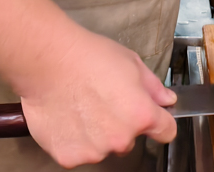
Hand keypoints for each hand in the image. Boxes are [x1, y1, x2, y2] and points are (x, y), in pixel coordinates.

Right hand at [16, 28, 176, 167]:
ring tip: (82, 106)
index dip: (160, 122)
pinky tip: (68, 116)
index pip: (166, 131)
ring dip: (97, 134)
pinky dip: (74, 139)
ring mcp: (94, 151)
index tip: (154, 119)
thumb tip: (166, 100)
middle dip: (122, 125)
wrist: (47, 61)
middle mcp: (120, 138)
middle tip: (103, 101)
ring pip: (103, 147)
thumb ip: (153, 87)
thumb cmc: (87, 57)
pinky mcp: (69, 157)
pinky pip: (79, 152)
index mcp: (141, 114)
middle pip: (130, 139)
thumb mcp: (131, 62)